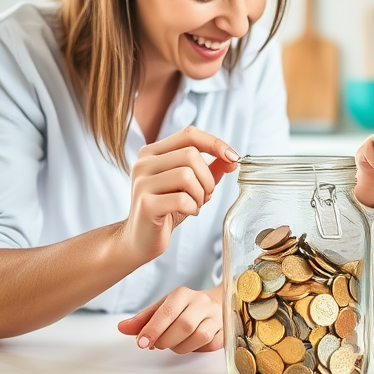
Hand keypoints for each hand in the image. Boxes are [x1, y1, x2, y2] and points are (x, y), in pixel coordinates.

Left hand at [117, 284, 223, 353]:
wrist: (217, 303)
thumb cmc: (185, 308)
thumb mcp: (162, 309)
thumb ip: (142, 319)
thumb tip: (122, 327)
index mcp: (183, 294)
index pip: (167, 311)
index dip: (153, 329)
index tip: (142, 342)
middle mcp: (201, 302)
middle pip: (184, 325)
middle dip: (166, 340)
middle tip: (156, 345)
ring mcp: (216, 315)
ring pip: (199, 336)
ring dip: (181, 347)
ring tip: (173, 345)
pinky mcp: (225, 329)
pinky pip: (211, 344)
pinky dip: (197, 349)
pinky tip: (190, 345)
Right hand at [118, 126, 239, 266]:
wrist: (140, 238)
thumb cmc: (167, 208)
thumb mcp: (190, 185)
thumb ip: (209, 168)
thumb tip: (232, 158)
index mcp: (153, 152)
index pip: (189, 134)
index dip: (215, 143)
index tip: (233, 157)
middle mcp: (143, 163)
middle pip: (191, 155)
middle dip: (207, 177)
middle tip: (206, 194)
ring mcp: (142, 183)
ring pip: (187, 175)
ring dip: (200, 194)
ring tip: (195, 204)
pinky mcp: (146, 204)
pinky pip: (182, 199)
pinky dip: (193, 207)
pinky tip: (188, 212)